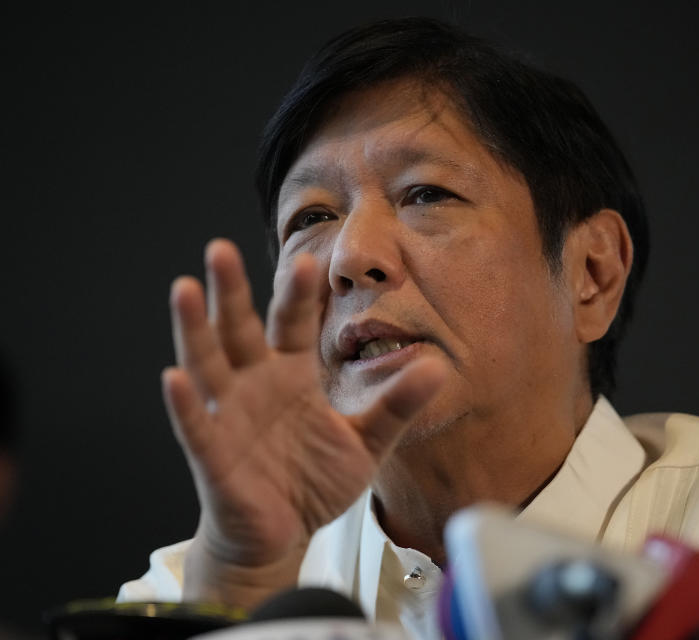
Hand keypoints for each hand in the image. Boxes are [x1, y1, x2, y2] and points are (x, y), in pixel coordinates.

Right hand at [162, 239, 444, 608]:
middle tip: (221, 249)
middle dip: (231, 291)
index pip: (292, 324)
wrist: (284, 532)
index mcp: (291, 374)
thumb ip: (397, 404)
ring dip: (195, 329)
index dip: (298, 296)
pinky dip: (186, 403)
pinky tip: (175, 378)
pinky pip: (196, 425)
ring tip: (186, 288)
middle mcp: (255, 384)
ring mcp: (229, 415)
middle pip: (239, 329)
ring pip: (207, 363)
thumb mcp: (366, 440)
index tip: (308, 262)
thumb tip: (439, 367)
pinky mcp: (212, 454)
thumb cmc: (316, 480)